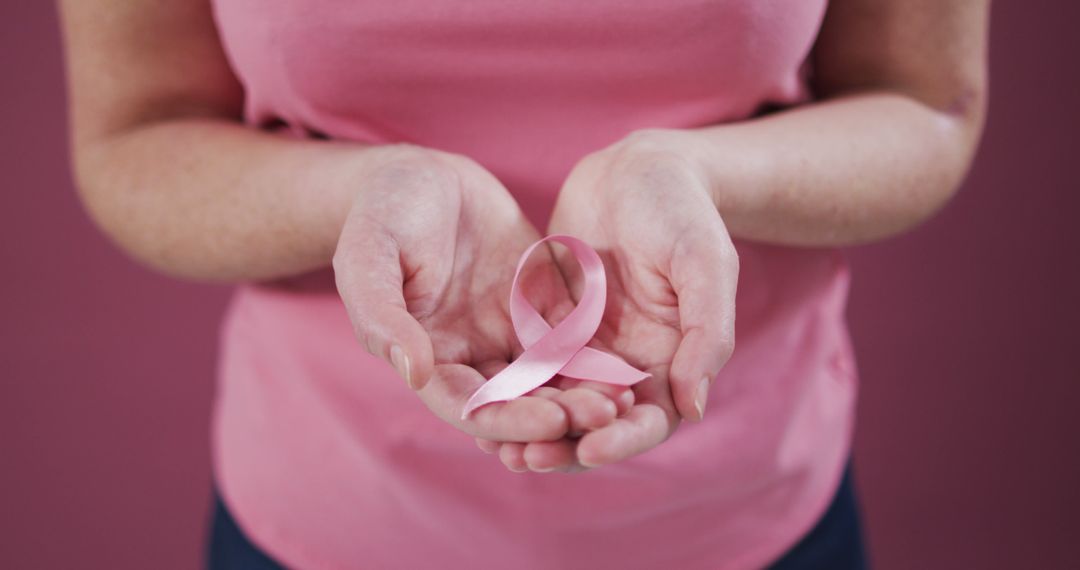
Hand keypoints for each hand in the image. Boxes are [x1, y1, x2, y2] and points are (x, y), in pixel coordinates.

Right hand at [332, 144, 626, 447]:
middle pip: (517, 401)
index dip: (509, 419)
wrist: (419, 174)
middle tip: (605, 416)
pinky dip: (597, 355)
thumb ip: (383, 317)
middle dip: (559, 413)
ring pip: (549, 376)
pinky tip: (630, 363)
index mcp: (426, 357)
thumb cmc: (381, 214)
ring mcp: (506, 332)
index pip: (469, 405)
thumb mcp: (368, 258)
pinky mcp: (538, 305)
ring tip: (625, 398)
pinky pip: (571, 336)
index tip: (552, 421)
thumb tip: (415, 373)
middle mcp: (470, 356)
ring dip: (584, 392)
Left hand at [494, 129, 738, 470]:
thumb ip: (706, 333)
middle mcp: (628, 365)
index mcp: (672, 362)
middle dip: (564, 447)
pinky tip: (476, 401)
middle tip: (526, 460)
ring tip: (495, 446)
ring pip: (556, 403)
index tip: (590, 449)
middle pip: (597, 425)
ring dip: (530, 428)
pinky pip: (526, 366)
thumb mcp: (705, 263)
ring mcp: (586, 348)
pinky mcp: (551, 327)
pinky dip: (507, 388)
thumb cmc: (684, 212)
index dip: (622, 441)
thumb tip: (694, 407)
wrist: (638, 168)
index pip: (650, 420)